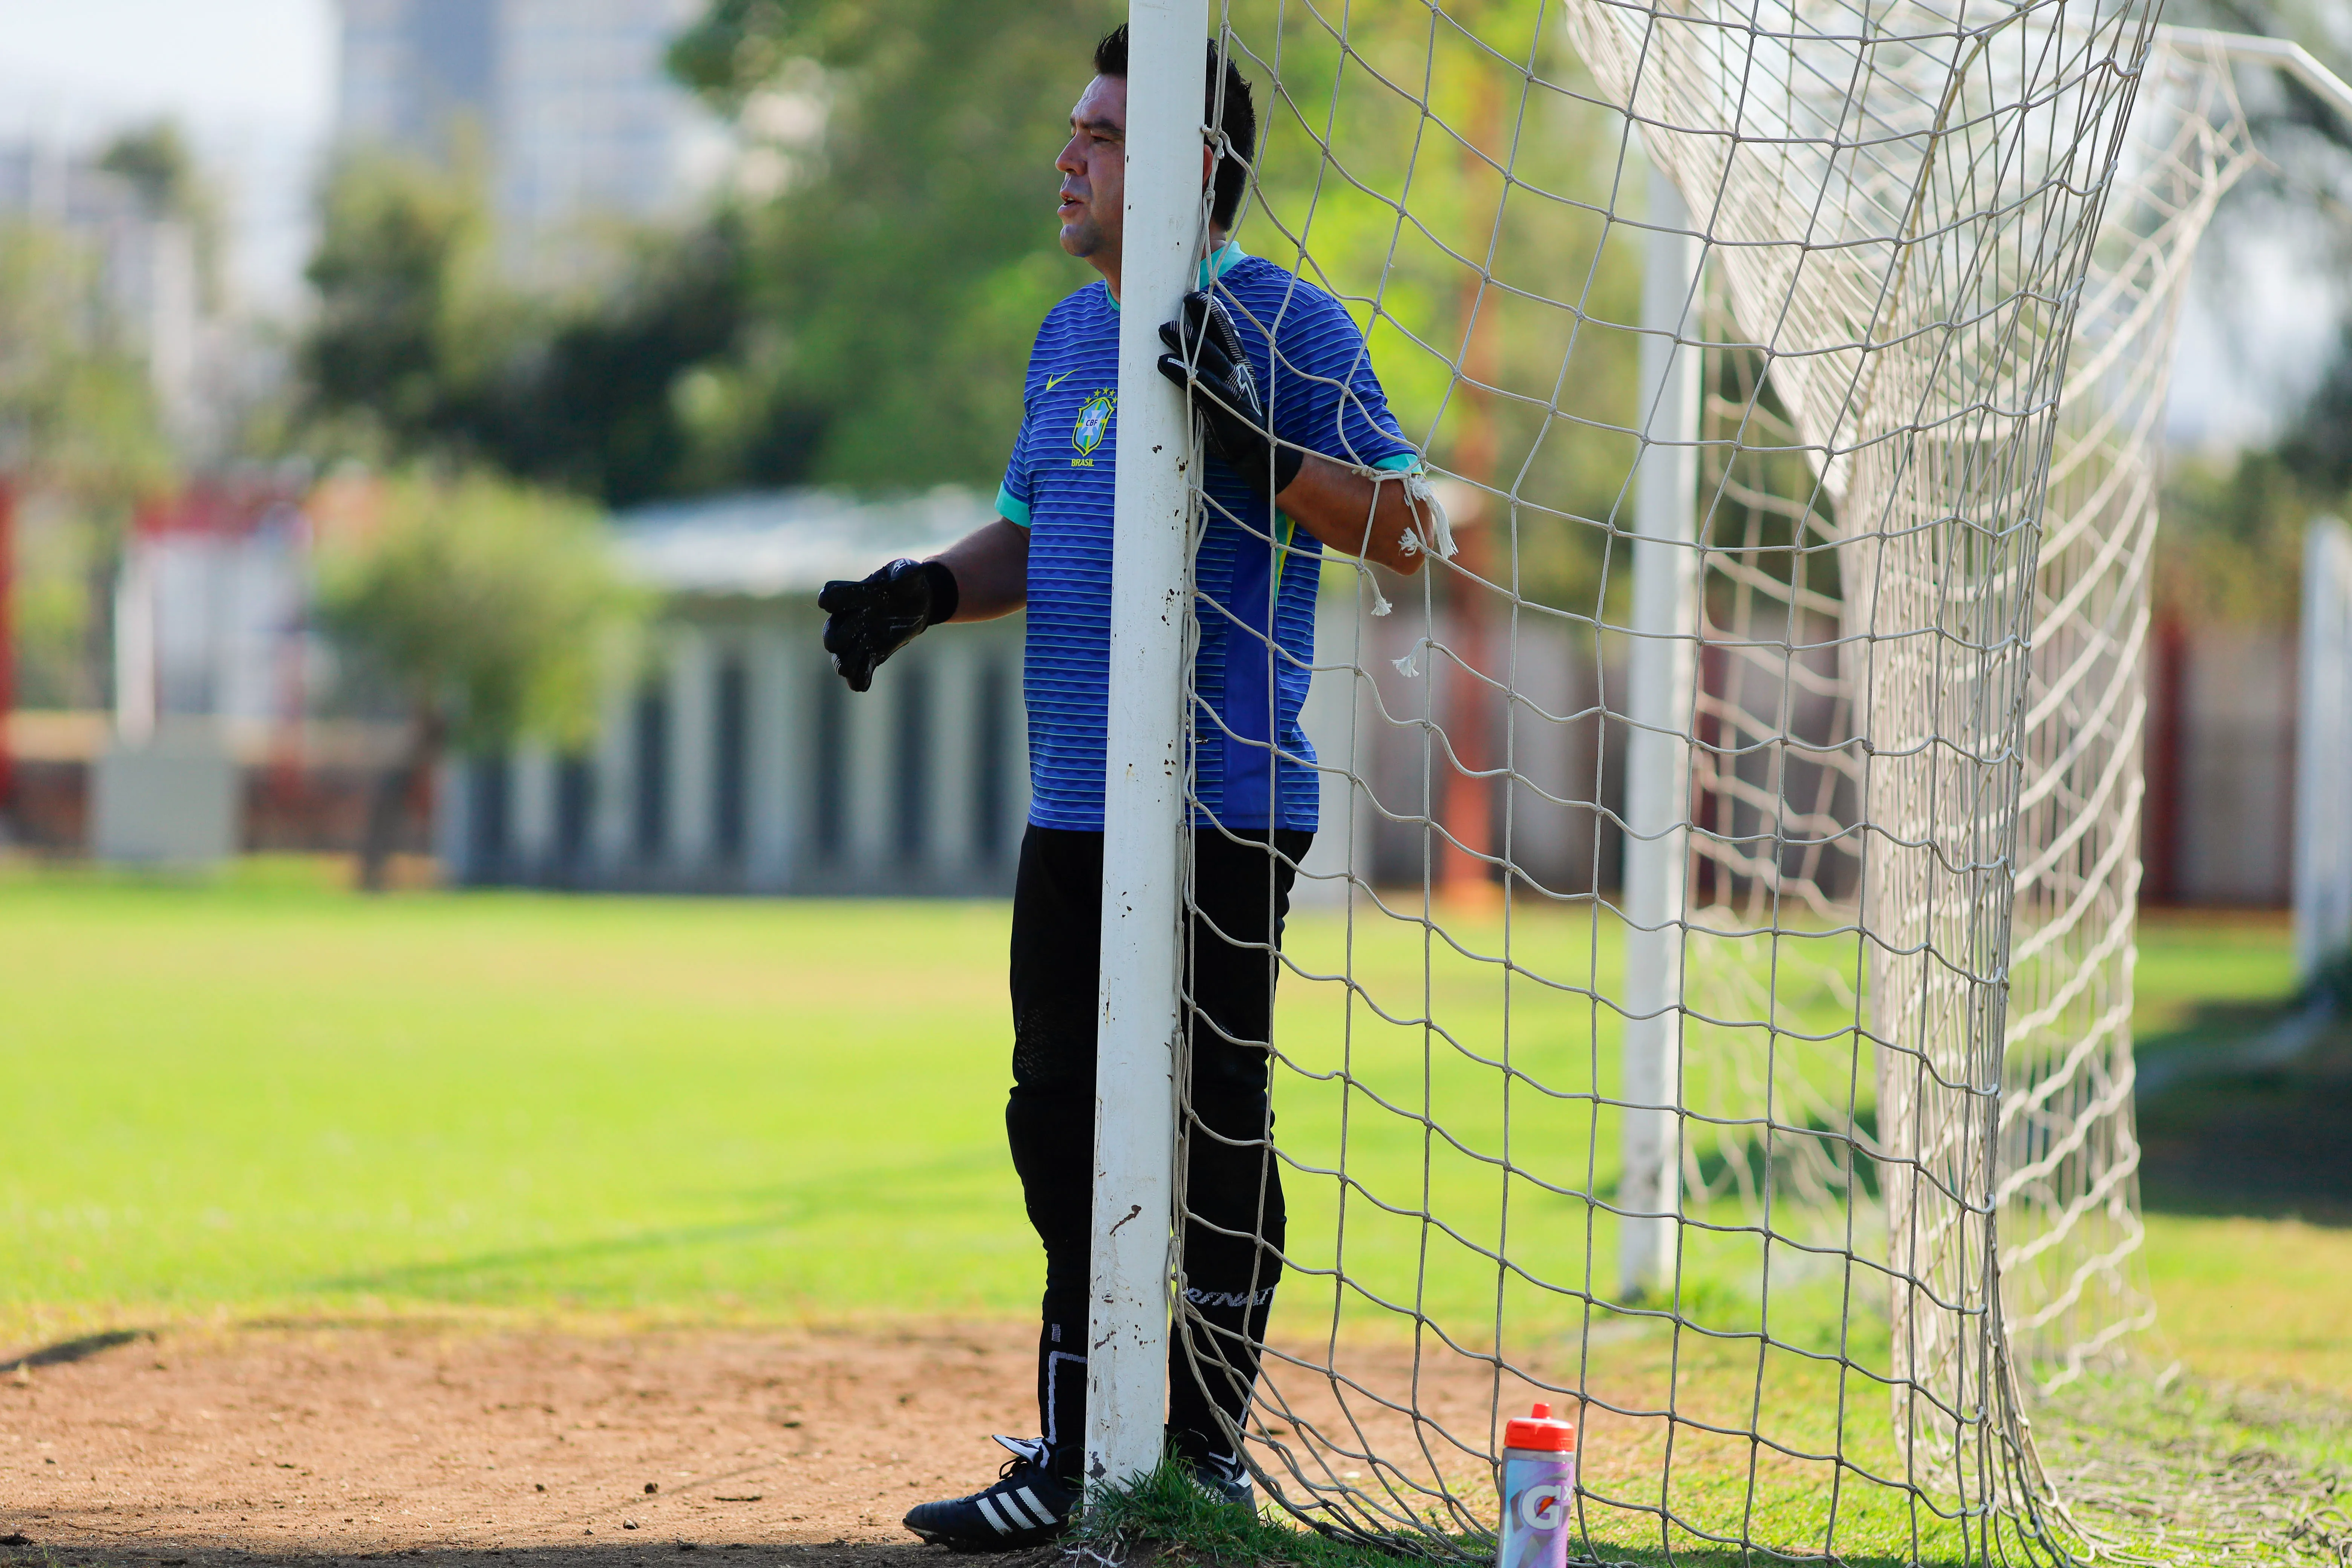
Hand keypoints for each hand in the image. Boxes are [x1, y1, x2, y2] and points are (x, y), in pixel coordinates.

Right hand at [818, 558, 954, 691]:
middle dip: (839, 638)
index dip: (831, 600)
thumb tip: (904, 574)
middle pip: (831, 634)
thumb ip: (905, 571)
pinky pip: (858, 673)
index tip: (832, 602)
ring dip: (846, 663)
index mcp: (852, 594)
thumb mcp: (909, 572)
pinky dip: (858, 679)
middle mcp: (848, 619)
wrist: (917, 604)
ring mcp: (857, 640)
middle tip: (861, 634)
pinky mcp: (870, 655)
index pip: (831, 597)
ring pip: (840, 657)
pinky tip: (864, 682)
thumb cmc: (907, 583)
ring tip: (855, 667)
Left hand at [1156, 289, 1302, 497]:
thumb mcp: (1232, 388)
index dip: (1213, 312)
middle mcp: (1237, 372)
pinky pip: (1198, 386)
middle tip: (1178, 301)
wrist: (1256, 453)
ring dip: (1183, 341)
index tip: (1196, 296)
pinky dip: (1181, 372)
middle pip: (1216, 338)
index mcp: (1241, 365)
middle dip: (1198, 318)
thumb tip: (1194, 352)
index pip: (1228, 332)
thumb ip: (1217, 370)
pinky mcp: (1220, 408)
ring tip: (1163, 327)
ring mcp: (1230, 389)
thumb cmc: (1238, 420)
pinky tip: (1164, 363)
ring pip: (1206, 357)